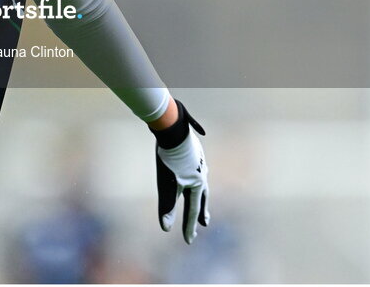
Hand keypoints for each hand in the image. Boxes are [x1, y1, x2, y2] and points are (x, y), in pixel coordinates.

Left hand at [153, 100, 208, 243]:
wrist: (173, 127)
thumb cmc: (169, 158)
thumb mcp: (166, 184)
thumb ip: (167, 206)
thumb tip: (165, 228)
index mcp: (197, 185)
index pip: (192, 211)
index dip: (189, 227)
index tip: (189, 242)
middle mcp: (201, 175)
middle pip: (201, 198)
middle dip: (201, 211)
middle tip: (204, 223)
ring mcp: (199, 163)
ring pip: (200, 182)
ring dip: (200, 193)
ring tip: (199, 197)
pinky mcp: (194, 153)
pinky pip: (196, 168)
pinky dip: (195, 176)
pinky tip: (192, 171)